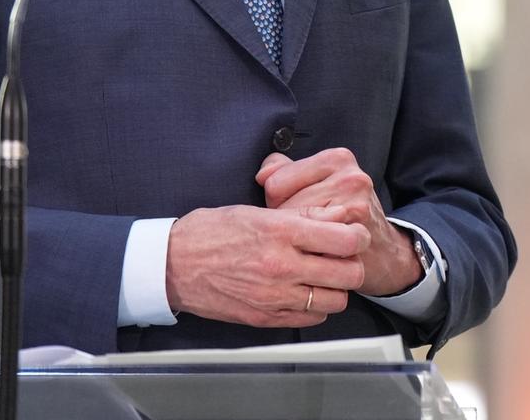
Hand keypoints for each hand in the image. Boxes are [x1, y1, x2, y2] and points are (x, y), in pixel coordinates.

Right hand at [165, 204, 370, 326]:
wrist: (171, 265)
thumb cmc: (211, 232)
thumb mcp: (257, 212)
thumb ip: (302, 216)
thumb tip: (338, 216)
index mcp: (281, 232)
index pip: (344, 239)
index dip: (357, 236)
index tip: (354, 235)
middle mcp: (281, 266)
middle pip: (348, 273)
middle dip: (353, 264)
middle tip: (345, 258)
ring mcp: (274, 296)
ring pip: (335, 301)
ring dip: (337, 288)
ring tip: (325, 277)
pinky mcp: (265, 317)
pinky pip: (311, 319)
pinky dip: (316, 308)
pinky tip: (306, 293)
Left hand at [256, 147, 421, 296]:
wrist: (383, 249)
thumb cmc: (340, 213)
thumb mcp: (318, 182)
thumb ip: (284, 170)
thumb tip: (262, 175)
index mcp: (338, 159)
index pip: (275, 182)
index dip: (278, 201)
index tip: (297, 208)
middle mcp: (351, 178)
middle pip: (284, 207)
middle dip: (286, 223)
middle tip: (307, 229)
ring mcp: (356, 207)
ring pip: (295, 229)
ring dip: (295, 242)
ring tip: (314, 242)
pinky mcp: (356, 237)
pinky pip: (310, 250)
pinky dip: (307, 258)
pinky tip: (320, 256)